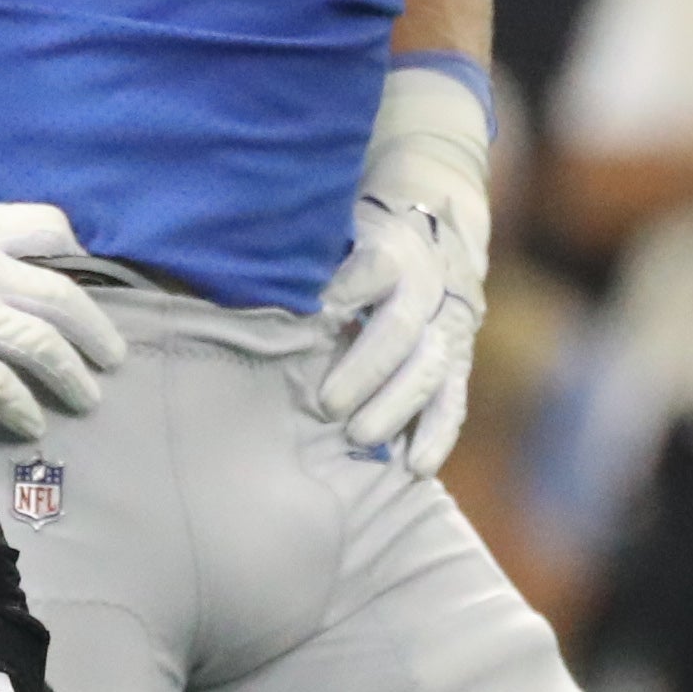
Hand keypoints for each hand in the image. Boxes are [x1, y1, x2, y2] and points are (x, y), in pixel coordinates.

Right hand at [0, 201, 125, 440]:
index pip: (42, 226)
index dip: (67, 243)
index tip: (79, 263)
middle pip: (59, 296)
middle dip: (92, 328)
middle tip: (112, 356)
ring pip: (42, 346)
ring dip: (70, 374)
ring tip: (87, 398)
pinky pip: (1, 388)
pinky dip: (22, 407)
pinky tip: (33, 424)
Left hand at [313, 66, 493, 462]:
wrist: (434, 230)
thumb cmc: (356, 235)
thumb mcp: (334, 225)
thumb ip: (301, 251)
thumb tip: (233, 269)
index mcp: (391, 246)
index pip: (373, 267)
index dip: (350, 289)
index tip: (319, 312)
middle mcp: (426, 284)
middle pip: (402, 328)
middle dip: (366, 368)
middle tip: (326, 405)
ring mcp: (448, 324)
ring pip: (431, 366)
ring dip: (397, 405)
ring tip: (360, 436)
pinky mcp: (459, 358)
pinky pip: (454, 398)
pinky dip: (437, 433)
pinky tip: (416, 466)